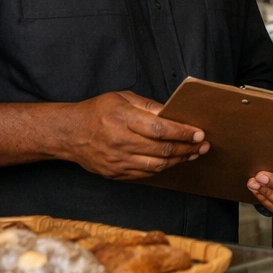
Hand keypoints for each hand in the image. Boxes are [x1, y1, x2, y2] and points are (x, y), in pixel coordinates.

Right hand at [64, 91, 207, 179]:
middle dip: (187, 147)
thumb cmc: (97, 112)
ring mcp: (116, 160)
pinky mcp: (115, 173)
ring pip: (156, 165)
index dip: (182, 132)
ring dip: (179, 160)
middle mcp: (119, 141)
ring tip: (194, 153)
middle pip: (162, 149)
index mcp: (122, 119)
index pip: (160, 129)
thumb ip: (149, 106)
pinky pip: (145, 174)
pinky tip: (174, 161)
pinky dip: (163, 168)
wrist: (68, 134)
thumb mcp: (122, 98)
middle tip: (203, 144)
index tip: (199, 133)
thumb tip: (174, 113)